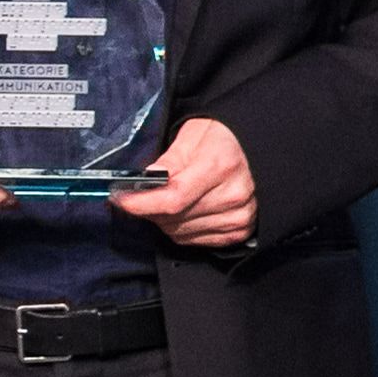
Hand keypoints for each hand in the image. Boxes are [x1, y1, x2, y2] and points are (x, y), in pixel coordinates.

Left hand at [111, 115, 259, 253]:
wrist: (257, 149)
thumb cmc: (223, 137)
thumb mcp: (191, 135)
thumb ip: (166, 162)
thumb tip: (142, 183)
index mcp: (220, 166)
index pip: (172, 198)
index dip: (141, 203)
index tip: (120, 199)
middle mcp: (233, 195)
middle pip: (173, 218)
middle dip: (149, 209)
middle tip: (141, 195)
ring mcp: (239, 216)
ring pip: (180, 233)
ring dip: (164, 221)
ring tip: (167, 200)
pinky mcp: (239, 231)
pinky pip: (195, 241)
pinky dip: (181, 229)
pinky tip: (183, 212)